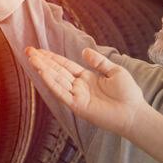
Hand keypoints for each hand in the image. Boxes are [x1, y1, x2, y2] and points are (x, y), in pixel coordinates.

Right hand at [26, 47, 148, 137]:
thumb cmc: (128, 93)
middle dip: (43, 61)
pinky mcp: (77, 106)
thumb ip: (99, 61)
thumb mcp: (114, 71)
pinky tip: (42, 72)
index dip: (52, 58)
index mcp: (87, 78)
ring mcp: (77, 96)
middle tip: (28, 51)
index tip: (39, 50)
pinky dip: (51, 82)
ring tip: (31, 58)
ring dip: (44, 69)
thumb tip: (84, 51)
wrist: (134, 112)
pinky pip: (61, 92)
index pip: (65, 66)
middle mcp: (79, 87)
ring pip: (56, 80)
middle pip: (57, 71)